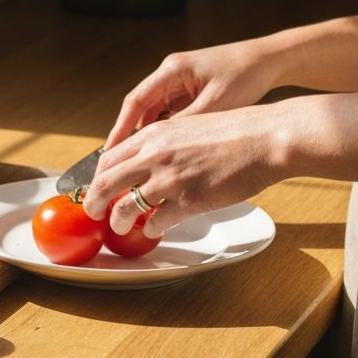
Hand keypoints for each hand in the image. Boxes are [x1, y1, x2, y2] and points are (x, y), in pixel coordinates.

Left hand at [83, 106, 282, 235]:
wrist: (265, 138)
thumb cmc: (232, 132)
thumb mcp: (185, 126)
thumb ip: (160, 143)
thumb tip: (143, 160)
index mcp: (152, 135)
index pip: (108, 158)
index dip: (96, 178)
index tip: (96, 188)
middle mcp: (154, 155)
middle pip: (105, 183)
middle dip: (93, 202)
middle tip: (93, 213)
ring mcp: (170, 178)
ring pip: (124, 207)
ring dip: (117, 221)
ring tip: (119, 226)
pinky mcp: (189, 200)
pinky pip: (156, 222)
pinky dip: (151, 229)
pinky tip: (155, 230)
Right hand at [104, 40, 277, 151]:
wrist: (273, 59)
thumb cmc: (247, 75)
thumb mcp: (216, 104)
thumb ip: (186, 123)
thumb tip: (159, 148)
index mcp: (172, 70)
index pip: (136, 101)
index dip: (120, 127)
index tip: (109, 151)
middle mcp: (171, 73)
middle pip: (140, 107)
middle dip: (128, 134)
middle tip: (118, 162)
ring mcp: (180, 81)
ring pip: (154, 111)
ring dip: (148, 134)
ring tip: (141, 160)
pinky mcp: (190, 89)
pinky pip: (170, 111)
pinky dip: (166, 130)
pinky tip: (167, 149)